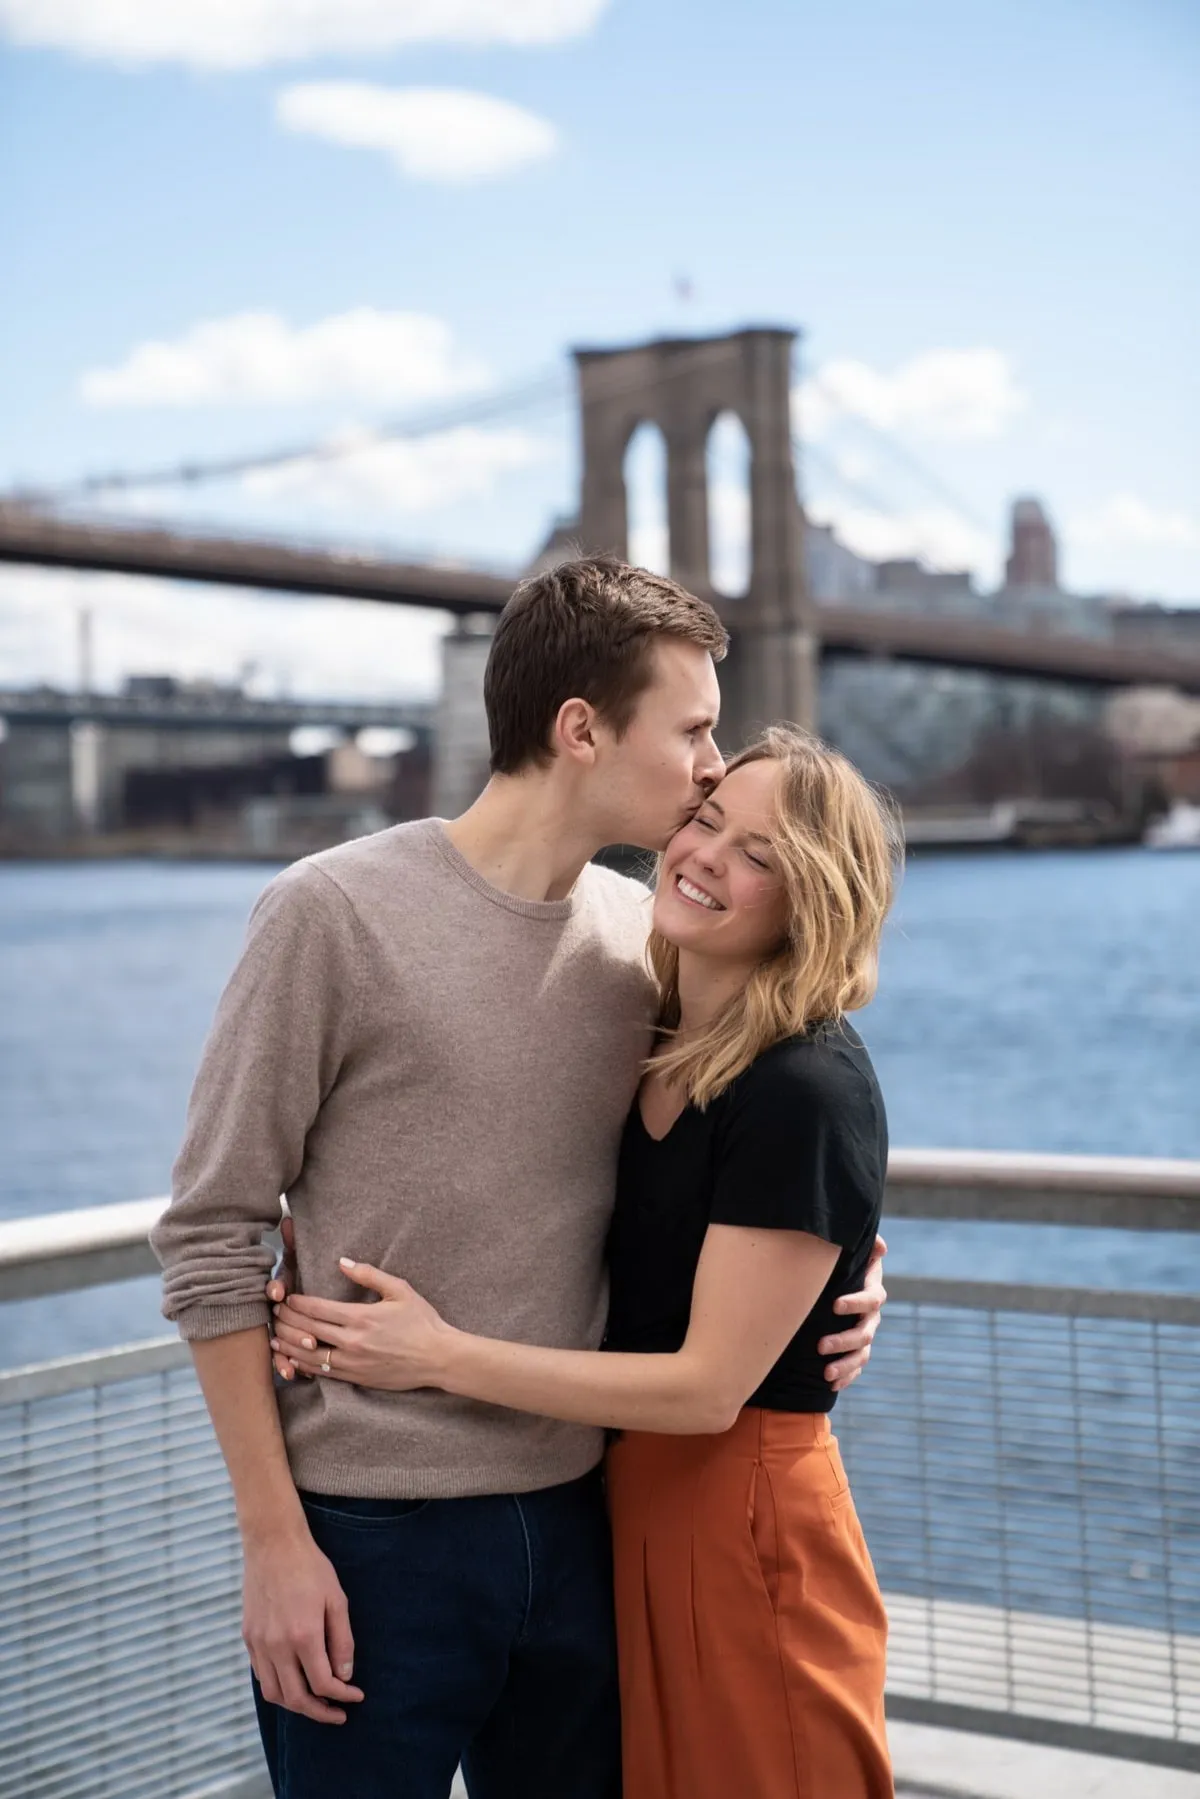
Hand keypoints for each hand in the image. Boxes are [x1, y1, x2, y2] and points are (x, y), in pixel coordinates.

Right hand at [243, 1526, 362, 1723]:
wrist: (273, 1544)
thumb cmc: (310, 1568)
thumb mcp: (337, 1600)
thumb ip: (342, 1641)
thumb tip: (344, 1676)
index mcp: (303, 1636)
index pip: (323, 1684)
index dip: (343, 1696)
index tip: (356, 1697)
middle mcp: (277, 1645)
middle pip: (296, 1698)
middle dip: (319, 1712)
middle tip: (337, 1714)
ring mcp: (258, 1643)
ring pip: (274, 1693)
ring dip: (295, 1704)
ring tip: (315, 1703)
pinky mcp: (248, 1637)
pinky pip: (261, 1675)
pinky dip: (277, 1687)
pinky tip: (293, 1680)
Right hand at [267, 1216, 302, 1382]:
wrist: (266, 1295)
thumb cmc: (292, 1275)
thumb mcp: (295, 1261)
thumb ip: (292, 1243)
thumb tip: (288, 1220)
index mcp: (280, 1287)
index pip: (275, 1286)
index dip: (276, 1287)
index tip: (279, 1291)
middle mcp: (273, 1308)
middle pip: (278, 1318)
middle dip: (291, 1326)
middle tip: (308, 1335)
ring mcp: (275, 1327)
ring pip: (278, 1339)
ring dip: (289, 1347)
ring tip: (305, 1355)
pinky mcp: (278, 1345)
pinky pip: (278, 1357)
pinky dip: (283, 1365)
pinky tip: (291, 1374)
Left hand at [271, 1258, 453, 1391]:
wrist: (438, 1358)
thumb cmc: (422, 1321)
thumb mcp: (400, 1290)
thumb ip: (369, 1275)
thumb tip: (342, 1263)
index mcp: (360, 1317)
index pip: (316, 1309)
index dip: (296, 1303)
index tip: (286, 1297)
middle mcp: (352, 1341)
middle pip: (307, 1331)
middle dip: (287, 1321)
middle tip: (275, 1314)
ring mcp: (353, 1363)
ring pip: (309, 1356)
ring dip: (289, 1346)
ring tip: (275, 1337)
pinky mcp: (356, 1378)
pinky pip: (323, 1373)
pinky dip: (304, 1366)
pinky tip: (293, 1360)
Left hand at [819, 1233, 886, 1392]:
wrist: (836, 1284)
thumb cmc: (842, 1265)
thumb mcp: (851, 1253)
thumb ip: (864, 1248)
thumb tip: (880, 1246)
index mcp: (872, 1292)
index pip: (872, 1299)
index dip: (856, 1302)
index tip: (835, 1305)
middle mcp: (872, 1317)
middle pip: (865, 1332)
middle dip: (844, 1340)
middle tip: (820, 1345)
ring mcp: (865, 1336)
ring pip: (862, 1355)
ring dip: (845, 1365)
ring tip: (825, 1373)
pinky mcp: (857, 1351)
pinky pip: (856, 1369)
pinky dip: (846, 1377)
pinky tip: (830, 1385)